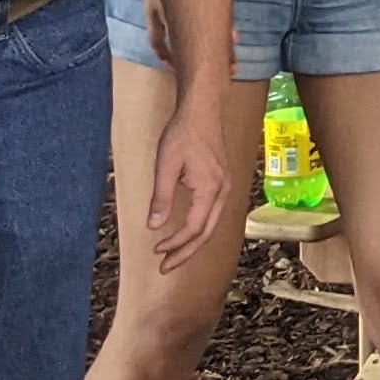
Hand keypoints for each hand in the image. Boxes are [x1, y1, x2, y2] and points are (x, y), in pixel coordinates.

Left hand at [146, 103, 235, 272]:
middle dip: (186, 252)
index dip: (175, 243)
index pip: (195, 227)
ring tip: (174, 256)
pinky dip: (200, 229)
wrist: (202, 111)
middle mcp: (223, 191)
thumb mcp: (166, 165)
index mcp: (211, 188)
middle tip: (166, 268)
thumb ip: (161, 197)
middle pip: (207, 232)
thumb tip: (154, 226)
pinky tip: (188, 232)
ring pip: (212, 224)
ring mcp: (225, 186)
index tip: (156, 251)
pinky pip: (213, 214)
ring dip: (193, 243)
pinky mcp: (221, 182)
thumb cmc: (183, 134)